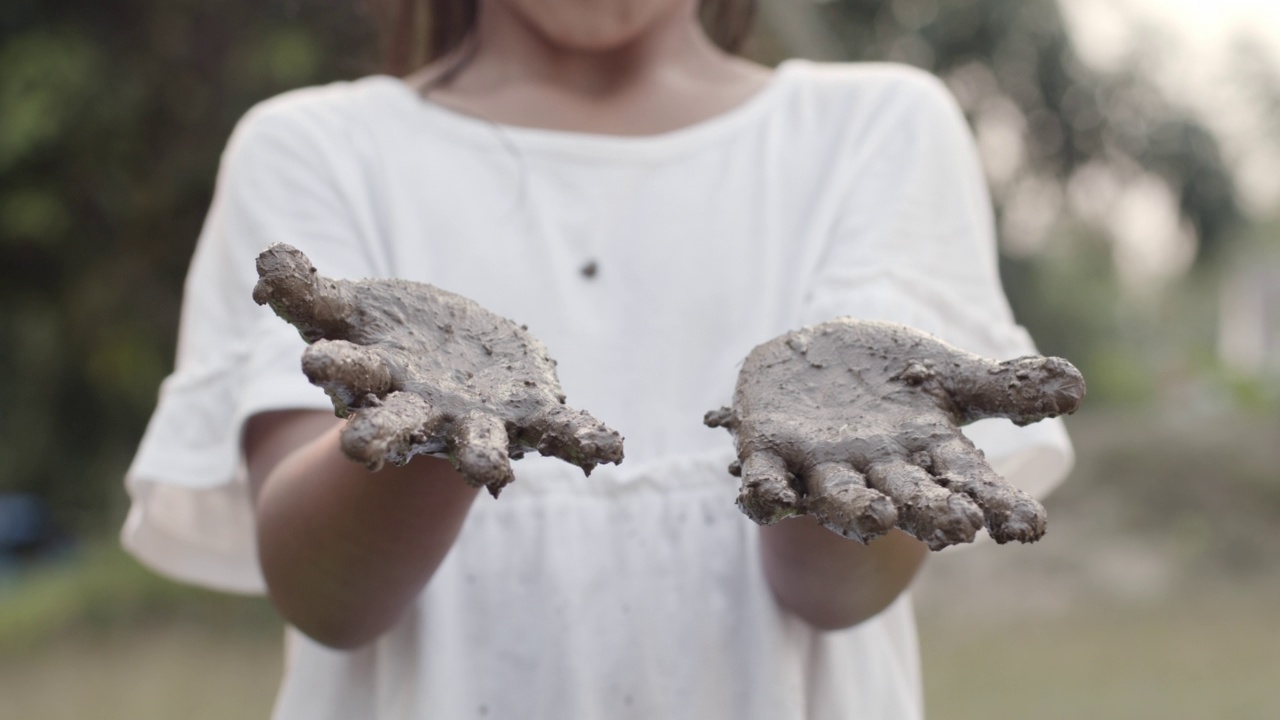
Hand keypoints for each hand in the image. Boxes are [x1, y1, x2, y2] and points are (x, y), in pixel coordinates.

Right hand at [251, 243, 623, 494]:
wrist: (453, 372)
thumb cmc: (393, 343)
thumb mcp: (350, 310)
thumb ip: (307, 292)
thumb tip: (268, 263)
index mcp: (378, 379)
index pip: (349, 372)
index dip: (334, 365)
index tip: (314, 360)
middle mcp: (424, 411)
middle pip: (398, 427)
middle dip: (381, 437)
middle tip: (360, 450)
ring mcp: (477, 419)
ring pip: (477, 445)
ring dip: (482, 458)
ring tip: (490, 474)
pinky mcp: (530, 417)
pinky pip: (562, 434)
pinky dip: (585, 442)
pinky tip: (611, 449)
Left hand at [705, 319, 1083, 549]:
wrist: (808, 366)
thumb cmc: (886, 382)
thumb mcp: (944, 376)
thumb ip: (1003, 384)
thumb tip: (1076, 385)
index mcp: (925, 453)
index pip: (970, 486)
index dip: (998, 507)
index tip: (1027, 526)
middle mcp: (876, 471)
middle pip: (907, 501)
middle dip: (931, 514)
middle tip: (958, 525)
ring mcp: (821, 468)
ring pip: (838, 501)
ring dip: (854, 510)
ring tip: (875, 515)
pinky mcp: (768, 455)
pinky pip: (763, 485)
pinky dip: (765, 494)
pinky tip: (769, 494)